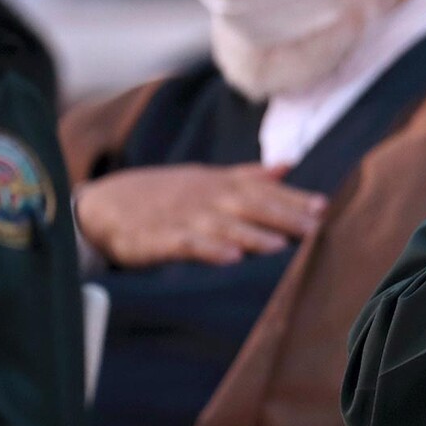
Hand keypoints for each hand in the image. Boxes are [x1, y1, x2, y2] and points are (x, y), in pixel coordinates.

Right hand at [75, 162, 326, 267]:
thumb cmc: (162, 193)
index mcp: (219, 184)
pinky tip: (230, 259)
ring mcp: (183, 218)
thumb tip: (287, 166)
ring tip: (280, 246)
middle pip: (250, 206)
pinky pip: (187, 244)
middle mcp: (206, 198)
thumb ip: (248, 174)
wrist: (102, 204)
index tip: (324, 206)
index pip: (263, 190)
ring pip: (223, 226)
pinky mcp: (159, 238)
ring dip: (252, 236)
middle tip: (315, 228)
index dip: (293, 198)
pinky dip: (209, 250)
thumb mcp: (206, 178)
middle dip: (284, 217)